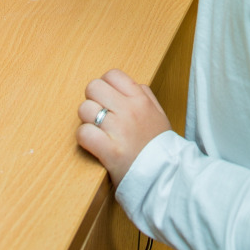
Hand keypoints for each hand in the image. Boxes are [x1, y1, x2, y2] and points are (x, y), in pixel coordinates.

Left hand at [77, 69, 171, 185]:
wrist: (165, 175)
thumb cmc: (160, 146)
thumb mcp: (159, 114)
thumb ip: (145, 95)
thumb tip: (129, 84)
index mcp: (141, 99)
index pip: (112, 74)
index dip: (105, 85)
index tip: (106, 98)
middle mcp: (129, 110)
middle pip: (93, 87)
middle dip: (92, 100)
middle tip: (99, 114)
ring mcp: (119, 130)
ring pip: (85, 109)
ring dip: (86, 120)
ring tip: (97, 130)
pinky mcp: (109, 150)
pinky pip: (83, 133)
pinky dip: (84, 138)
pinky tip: (93, 143)